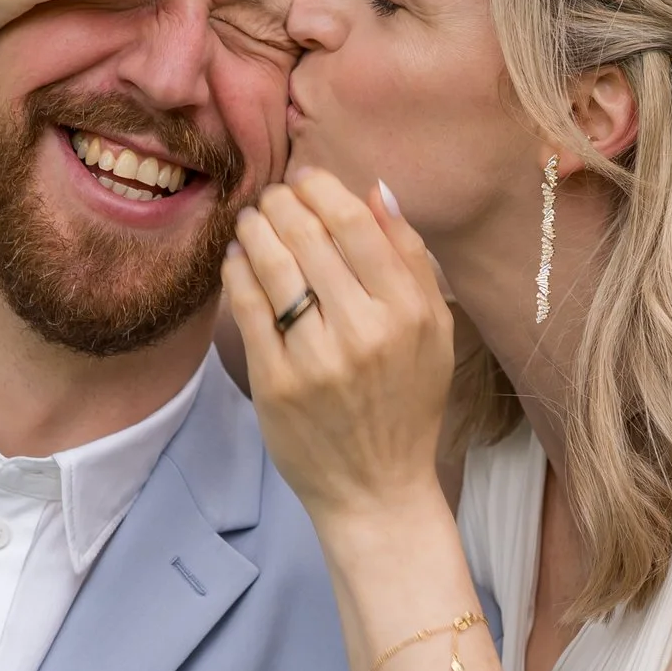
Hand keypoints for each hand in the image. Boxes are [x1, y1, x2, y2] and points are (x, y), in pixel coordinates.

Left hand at [224, 170, 454, 527]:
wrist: (376, 489)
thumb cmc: (407, 403)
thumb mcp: (435, 330)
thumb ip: (411, 258)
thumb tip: (377, 190)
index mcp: (408, 311)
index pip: (355, 224)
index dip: (321, 190)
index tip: (305, 181)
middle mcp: (364, 331)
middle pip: (308, 238)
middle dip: (281, 204)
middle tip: (271, 198)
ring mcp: (315, 358)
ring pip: (272, 266)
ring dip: (254, 230)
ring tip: (251, 222)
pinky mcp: (275, 382)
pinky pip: (247, 309)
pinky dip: (236, 273)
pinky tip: (237, 259)